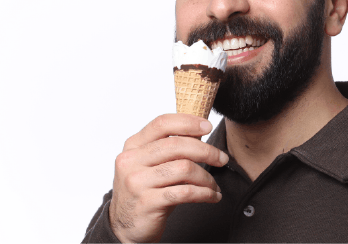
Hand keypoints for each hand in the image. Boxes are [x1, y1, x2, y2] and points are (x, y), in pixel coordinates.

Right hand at [108, 113, 228, 243]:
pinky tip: (212, 196)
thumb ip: (167, 148)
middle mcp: (131, 161)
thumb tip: (199, 132)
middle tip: (222, 159)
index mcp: (132, 146)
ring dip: (207, 177)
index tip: (208, 126)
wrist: (125, 226)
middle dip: (206, 151)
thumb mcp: (148, 164)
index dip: (188, 122)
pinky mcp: (147, 203)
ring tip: (214, 185)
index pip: (162, 123)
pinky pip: (185, 192)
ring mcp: (137, 182)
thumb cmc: (144, 191)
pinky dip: (205, 193)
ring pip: (184, 169)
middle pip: (177, 145)